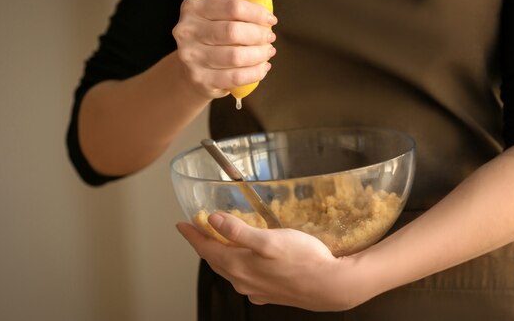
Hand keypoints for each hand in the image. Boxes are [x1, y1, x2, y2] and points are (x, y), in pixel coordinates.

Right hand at [172, 0, 277, 98]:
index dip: (258, 13)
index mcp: (192, 8)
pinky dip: (255, 73)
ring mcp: (190, 57)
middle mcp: (186, 31)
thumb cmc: (216, 30)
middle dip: (260, 35)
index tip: (271, 20)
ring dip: (260, 55)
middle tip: (270, 38)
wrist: (193, 68)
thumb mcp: (227, 5)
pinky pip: (235, 77)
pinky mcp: (199, 79)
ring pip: (236, 57)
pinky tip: (262, 68)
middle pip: (234, 32)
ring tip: (268, 52)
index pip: (233, 7)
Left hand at [176, 212, 361, 310]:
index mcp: (238, 265)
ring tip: (217, 241)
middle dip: (203, 243)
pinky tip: (244, 261)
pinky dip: (237, 264)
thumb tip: (212, 221)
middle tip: (195, 229)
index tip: (181, 223)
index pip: (206, 249)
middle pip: (215, 260)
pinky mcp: (270, 292)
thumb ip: (238, 231)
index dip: (192, 234)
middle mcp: (243, 280)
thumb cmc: (303, 260)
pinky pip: (245, 277)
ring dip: (220, 254)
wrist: (332, 286)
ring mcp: (256, 289)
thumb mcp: (269, 240)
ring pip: (229, 269)